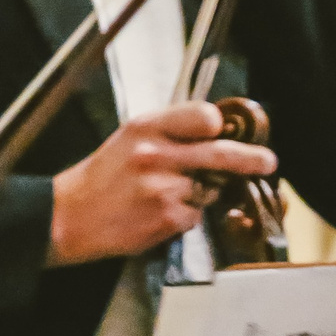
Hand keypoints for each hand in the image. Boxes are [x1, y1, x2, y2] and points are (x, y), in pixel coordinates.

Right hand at [49, 101, 276, 265]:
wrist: (68, 216)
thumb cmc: (100, 178)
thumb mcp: (128, 139)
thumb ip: (169, 132)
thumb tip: (215, 131)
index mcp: (146, 127)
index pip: (203, 116)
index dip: (219, 124)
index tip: (224, 130)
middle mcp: (156, 154)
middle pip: (222, 153)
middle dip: (252, 158)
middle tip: (267, 162)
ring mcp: (164, 188)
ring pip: (210, 189)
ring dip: (201, 194)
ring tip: (167, 195)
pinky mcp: (168, 218)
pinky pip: (196, 215)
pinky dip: (185, 216)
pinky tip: (159, 213)